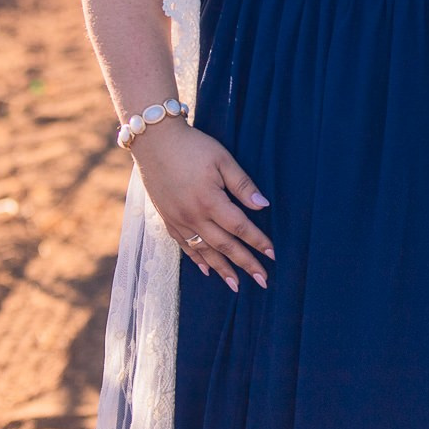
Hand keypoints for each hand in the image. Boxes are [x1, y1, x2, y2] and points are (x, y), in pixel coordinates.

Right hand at [130, 122, 272, 292]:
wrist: (154, 142)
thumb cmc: (193, 146)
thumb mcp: (222, 159)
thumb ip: (242, 184)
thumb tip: (263, 206)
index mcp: (210, 200)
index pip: (240, 227)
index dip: (258, 242)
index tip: (273, 255)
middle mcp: (193, 216)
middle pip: (224, 245)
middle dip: (245, 264)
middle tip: (263, 280)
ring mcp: (177, 220)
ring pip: (204, 251)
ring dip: (222, 269)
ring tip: (237, 286)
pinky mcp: (166, 219)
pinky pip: (184, 246)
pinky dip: (197, 260)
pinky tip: (207, 271)